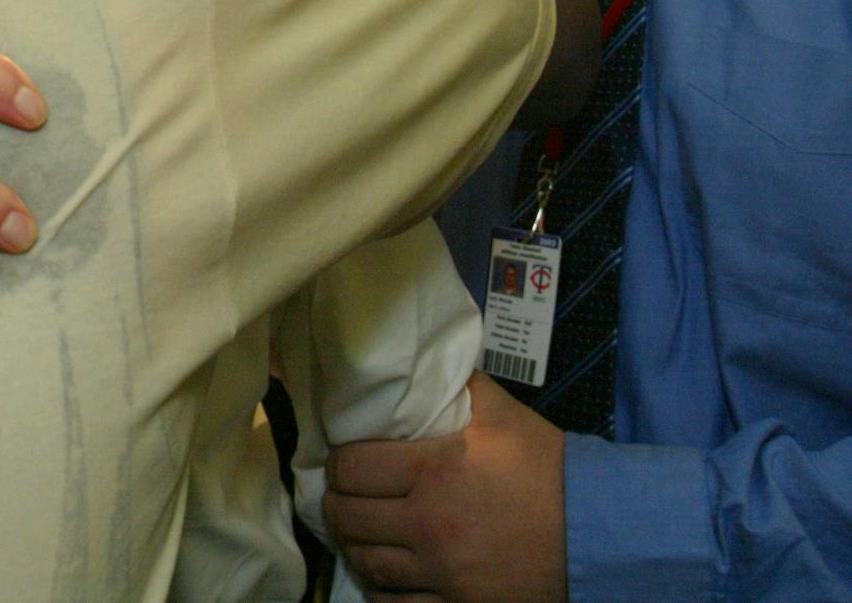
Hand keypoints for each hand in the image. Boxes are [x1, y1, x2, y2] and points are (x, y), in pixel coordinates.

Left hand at [324, 372, 567, 602]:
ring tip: (355, 533)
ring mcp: (444, 574)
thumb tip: (427, 359)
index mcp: (433, 471)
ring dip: (354, 546)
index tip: (342, 462)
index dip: (338, 463)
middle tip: (341, 496)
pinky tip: (381, 576)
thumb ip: (458, 387)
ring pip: (368, 563)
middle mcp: (430, 525)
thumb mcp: (503, 415)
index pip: (352, 468)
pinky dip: (381, 591)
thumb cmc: (549, 470)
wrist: (600, 534)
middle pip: (350, 517)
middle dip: (337, 504)